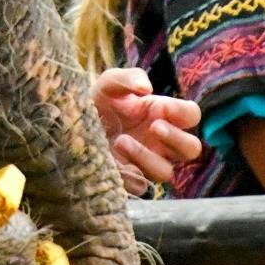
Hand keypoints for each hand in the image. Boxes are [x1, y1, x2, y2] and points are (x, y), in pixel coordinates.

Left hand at [90, 66, 202, 195]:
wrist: (73, 123)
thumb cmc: (99, 100)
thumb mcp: (110, 83)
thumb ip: (129, 78)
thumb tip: (146, 88)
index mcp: (162, 113)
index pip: (191, 115)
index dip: (183, 112)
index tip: (163, 107)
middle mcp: (161, 141)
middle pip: (191, 149)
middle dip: (176, 138)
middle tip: (154, 127)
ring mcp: (148, 162)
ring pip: (167, 172)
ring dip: (147, 157)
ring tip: (121, 141)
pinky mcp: (131, 178)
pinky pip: (141, 186)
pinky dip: (131, 176)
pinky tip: (115, 163)